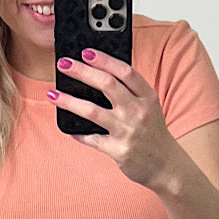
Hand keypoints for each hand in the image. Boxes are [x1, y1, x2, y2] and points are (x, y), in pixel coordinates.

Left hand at [48, 48, 178, 189]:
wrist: (166, 166)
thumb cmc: (153, 133)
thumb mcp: (149, 107)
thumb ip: (130, 92)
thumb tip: (98, 75)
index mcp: (147, 97)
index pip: (125, 72)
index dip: (104, 60)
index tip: (86, 52)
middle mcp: (138, 111)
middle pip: (106, 85)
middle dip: (82, 72)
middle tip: (63, 64)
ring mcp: (128, 131)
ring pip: (92, 111)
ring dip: (69, 101)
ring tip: (52, 94)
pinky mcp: (118, 151)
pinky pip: (92, 139)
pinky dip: (77, 133)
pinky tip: (67, 128)